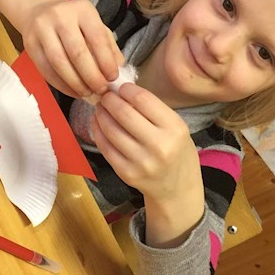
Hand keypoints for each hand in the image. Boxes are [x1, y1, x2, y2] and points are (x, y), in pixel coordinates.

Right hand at [19, 0, 122, 97]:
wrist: (38, 10)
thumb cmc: (73, 21)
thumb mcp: (93, 25)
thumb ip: (108, 45)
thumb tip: (118, 70)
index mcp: (83, 10)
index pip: (97, 38)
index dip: (106, 61)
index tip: (112, 78)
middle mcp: (61, 16)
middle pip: (77, 52)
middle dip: (91, 76)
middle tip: (100, 90)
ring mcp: (42, 29)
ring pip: (59, 62)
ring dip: (75, 83)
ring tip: (87, 93)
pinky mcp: (29, 44)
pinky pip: (46, 69)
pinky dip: (61, 84)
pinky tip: (72, 91)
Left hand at [92, 83, 203, 244]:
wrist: (177, 188)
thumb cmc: (176, 150)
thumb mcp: (176, 127)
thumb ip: (152, 109)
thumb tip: (121, 89)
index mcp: (174, 128)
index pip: (143, 100)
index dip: (126, 90)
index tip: (120, 87)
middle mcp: (159, 146)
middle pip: (123, 113)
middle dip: (109, 100)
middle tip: (105, 95)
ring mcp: (141, 162)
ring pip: (110, 129)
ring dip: (101, 114)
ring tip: (100, 108)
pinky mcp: (126, 173)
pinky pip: (105, 147)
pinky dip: (97, 131)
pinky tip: (97, 123)